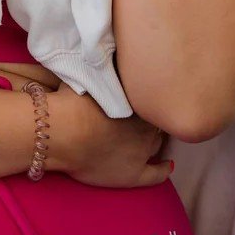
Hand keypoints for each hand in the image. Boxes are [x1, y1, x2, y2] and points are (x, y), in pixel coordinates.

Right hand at [48, 81, 174, 188]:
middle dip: (149, 117)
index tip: (139, 95)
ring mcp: (142, 151)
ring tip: (149, 135)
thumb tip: (109, 59)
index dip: (144, 97)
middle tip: (139, 114)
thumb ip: (106, 70)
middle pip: (154, 120)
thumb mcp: (91, 75)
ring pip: (156, 142)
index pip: (150, 97)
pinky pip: (156, 174)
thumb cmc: (74, 101)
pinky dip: (164, 169)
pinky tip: (168, 165)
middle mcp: (145, 125)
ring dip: (154, 138)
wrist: (66, 133)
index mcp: (137, 101)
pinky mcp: (134, 175)